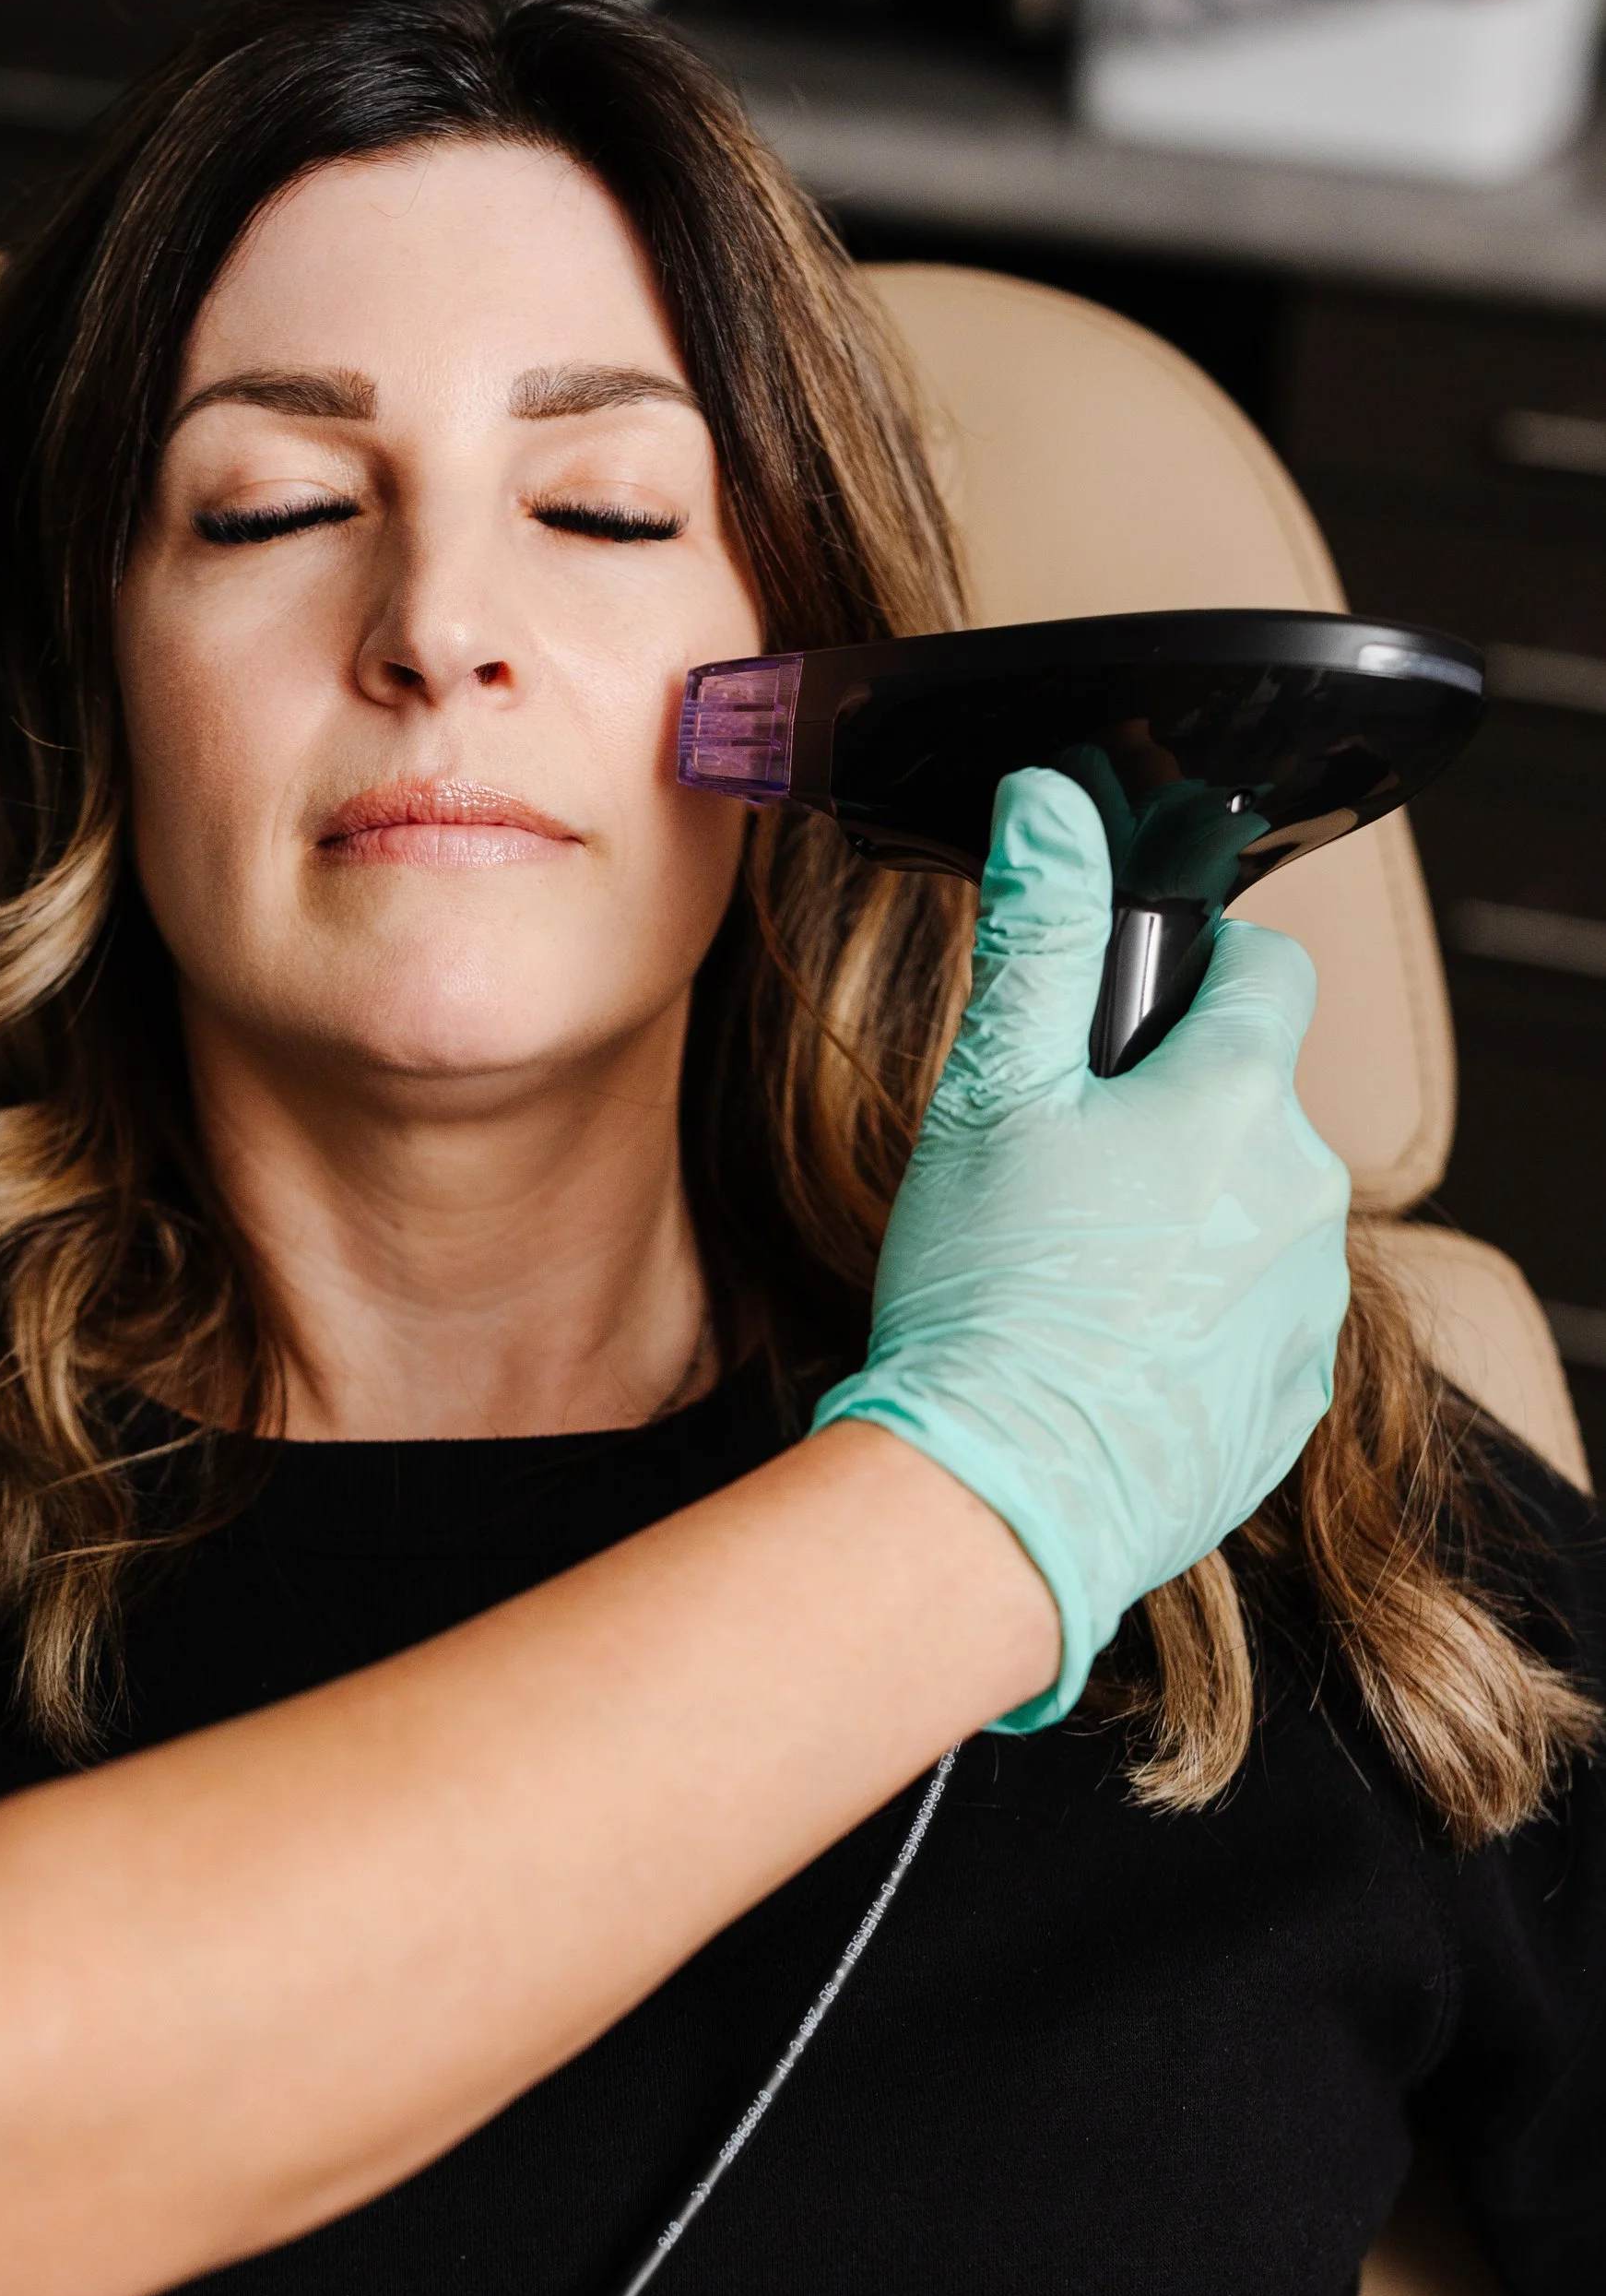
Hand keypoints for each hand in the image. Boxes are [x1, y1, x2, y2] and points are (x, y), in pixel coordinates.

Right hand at [813, 765, 1349, 1730]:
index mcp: (1236, 1100)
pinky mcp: (1290, 1398)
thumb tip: (1052, 800)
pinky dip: (1193, 1324)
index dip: (1195, 973)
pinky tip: (1106, 1351)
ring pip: (1254, 1216)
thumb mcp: (990, 1093)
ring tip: (1076, 1277)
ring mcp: (1308, 1305)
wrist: (998, 1494)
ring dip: (1185, 1223)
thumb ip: (1034, 934)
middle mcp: (1302, 1196)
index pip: (1268, 971)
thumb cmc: (987, 1297)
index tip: (1127, 1021)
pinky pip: (1253, 1323)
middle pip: (1253, 1104)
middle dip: (1173, 1116)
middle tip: (1061, 1171)